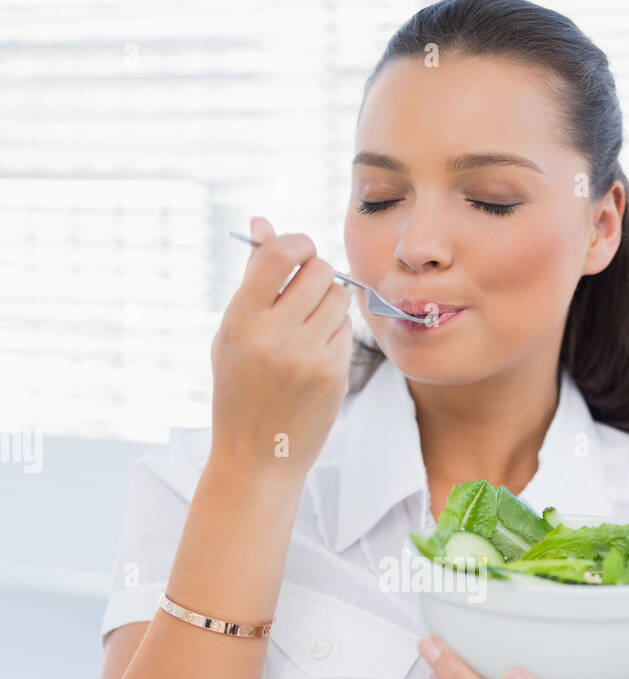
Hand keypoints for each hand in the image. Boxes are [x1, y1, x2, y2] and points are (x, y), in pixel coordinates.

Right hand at [210, 216, 353, 482]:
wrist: (256, 457)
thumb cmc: (240, 390)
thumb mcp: (232, 333)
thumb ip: (252, 279)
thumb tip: (264, 222)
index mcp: (241, 320)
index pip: (279, 253)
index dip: (296, 243)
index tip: (298, 252)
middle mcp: (274, 335)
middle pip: (318, 270)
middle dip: (316, 273)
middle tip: (304, 294)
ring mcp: (307, 356)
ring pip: (339, 298)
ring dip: (328, 305)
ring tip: (307, 331)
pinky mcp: (334, 374)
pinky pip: (346, 331)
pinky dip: (335, 336)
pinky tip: (315, 359)